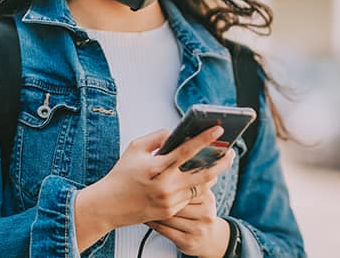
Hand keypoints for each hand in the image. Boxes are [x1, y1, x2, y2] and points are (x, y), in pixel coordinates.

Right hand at [76, 126, 234, 234]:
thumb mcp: (135, 148)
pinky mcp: (170, 211)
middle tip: (231, 152)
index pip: (188, 150)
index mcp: (158, 167)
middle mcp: (166, 185)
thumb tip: (176, 134)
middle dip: (222, 161)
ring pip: (201, 186)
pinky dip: (197, 186)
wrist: (108, 206)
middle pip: (205, 173)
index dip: (206, 138)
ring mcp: (169, 200)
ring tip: (218, 163)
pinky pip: (191, 197)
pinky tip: (201, 178)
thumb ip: (157, 137)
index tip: (219, 128)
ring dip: (212, 174)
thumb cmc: (122, 174)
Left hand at [147, 171, 232, 257]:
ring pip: (168, 216)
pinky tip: (147, 217)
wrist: (210, 239)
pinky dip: (153, 223)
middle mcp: (205, 212)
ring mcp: (198, 228)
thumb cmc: (199, 213)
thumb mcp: (201, 196)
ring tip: (142, 202)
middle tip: (144, 188)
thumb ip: (191, 181)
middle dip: (159, 196)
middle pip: (176, 201)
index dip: (169, 180)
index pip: (186, 186)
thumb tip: (174, 157)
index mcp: (207, 197)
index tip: (155, 175)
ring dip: (153, 210)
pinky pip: (164, 230)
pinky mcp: (188, 241)